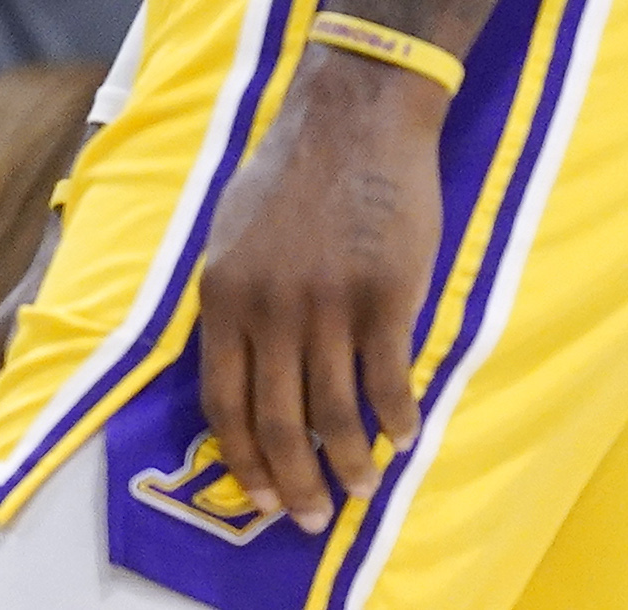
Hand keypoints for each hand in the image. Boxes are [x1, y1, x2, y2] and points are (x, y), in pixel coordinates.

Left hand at [191, 51, 444, 535]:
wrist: (356, 111)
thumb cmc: (292, 169)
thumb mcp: (231, 232)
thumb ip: (232, 301)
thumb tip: (235, 371)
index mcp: (223, 294)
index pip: (223, 403)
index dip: (243, 460)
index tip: (259, 497)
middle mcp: (269, 307)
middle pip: (278, 423)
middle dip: (295, 483)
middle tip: (314, 517)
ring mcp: (327, 302)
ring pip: (336, 414)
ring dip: (351, 463)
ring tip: (363, 486)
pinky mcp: (384, 294)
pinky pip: (388, 380)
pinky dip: (397, 418)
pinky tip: (404, 434)